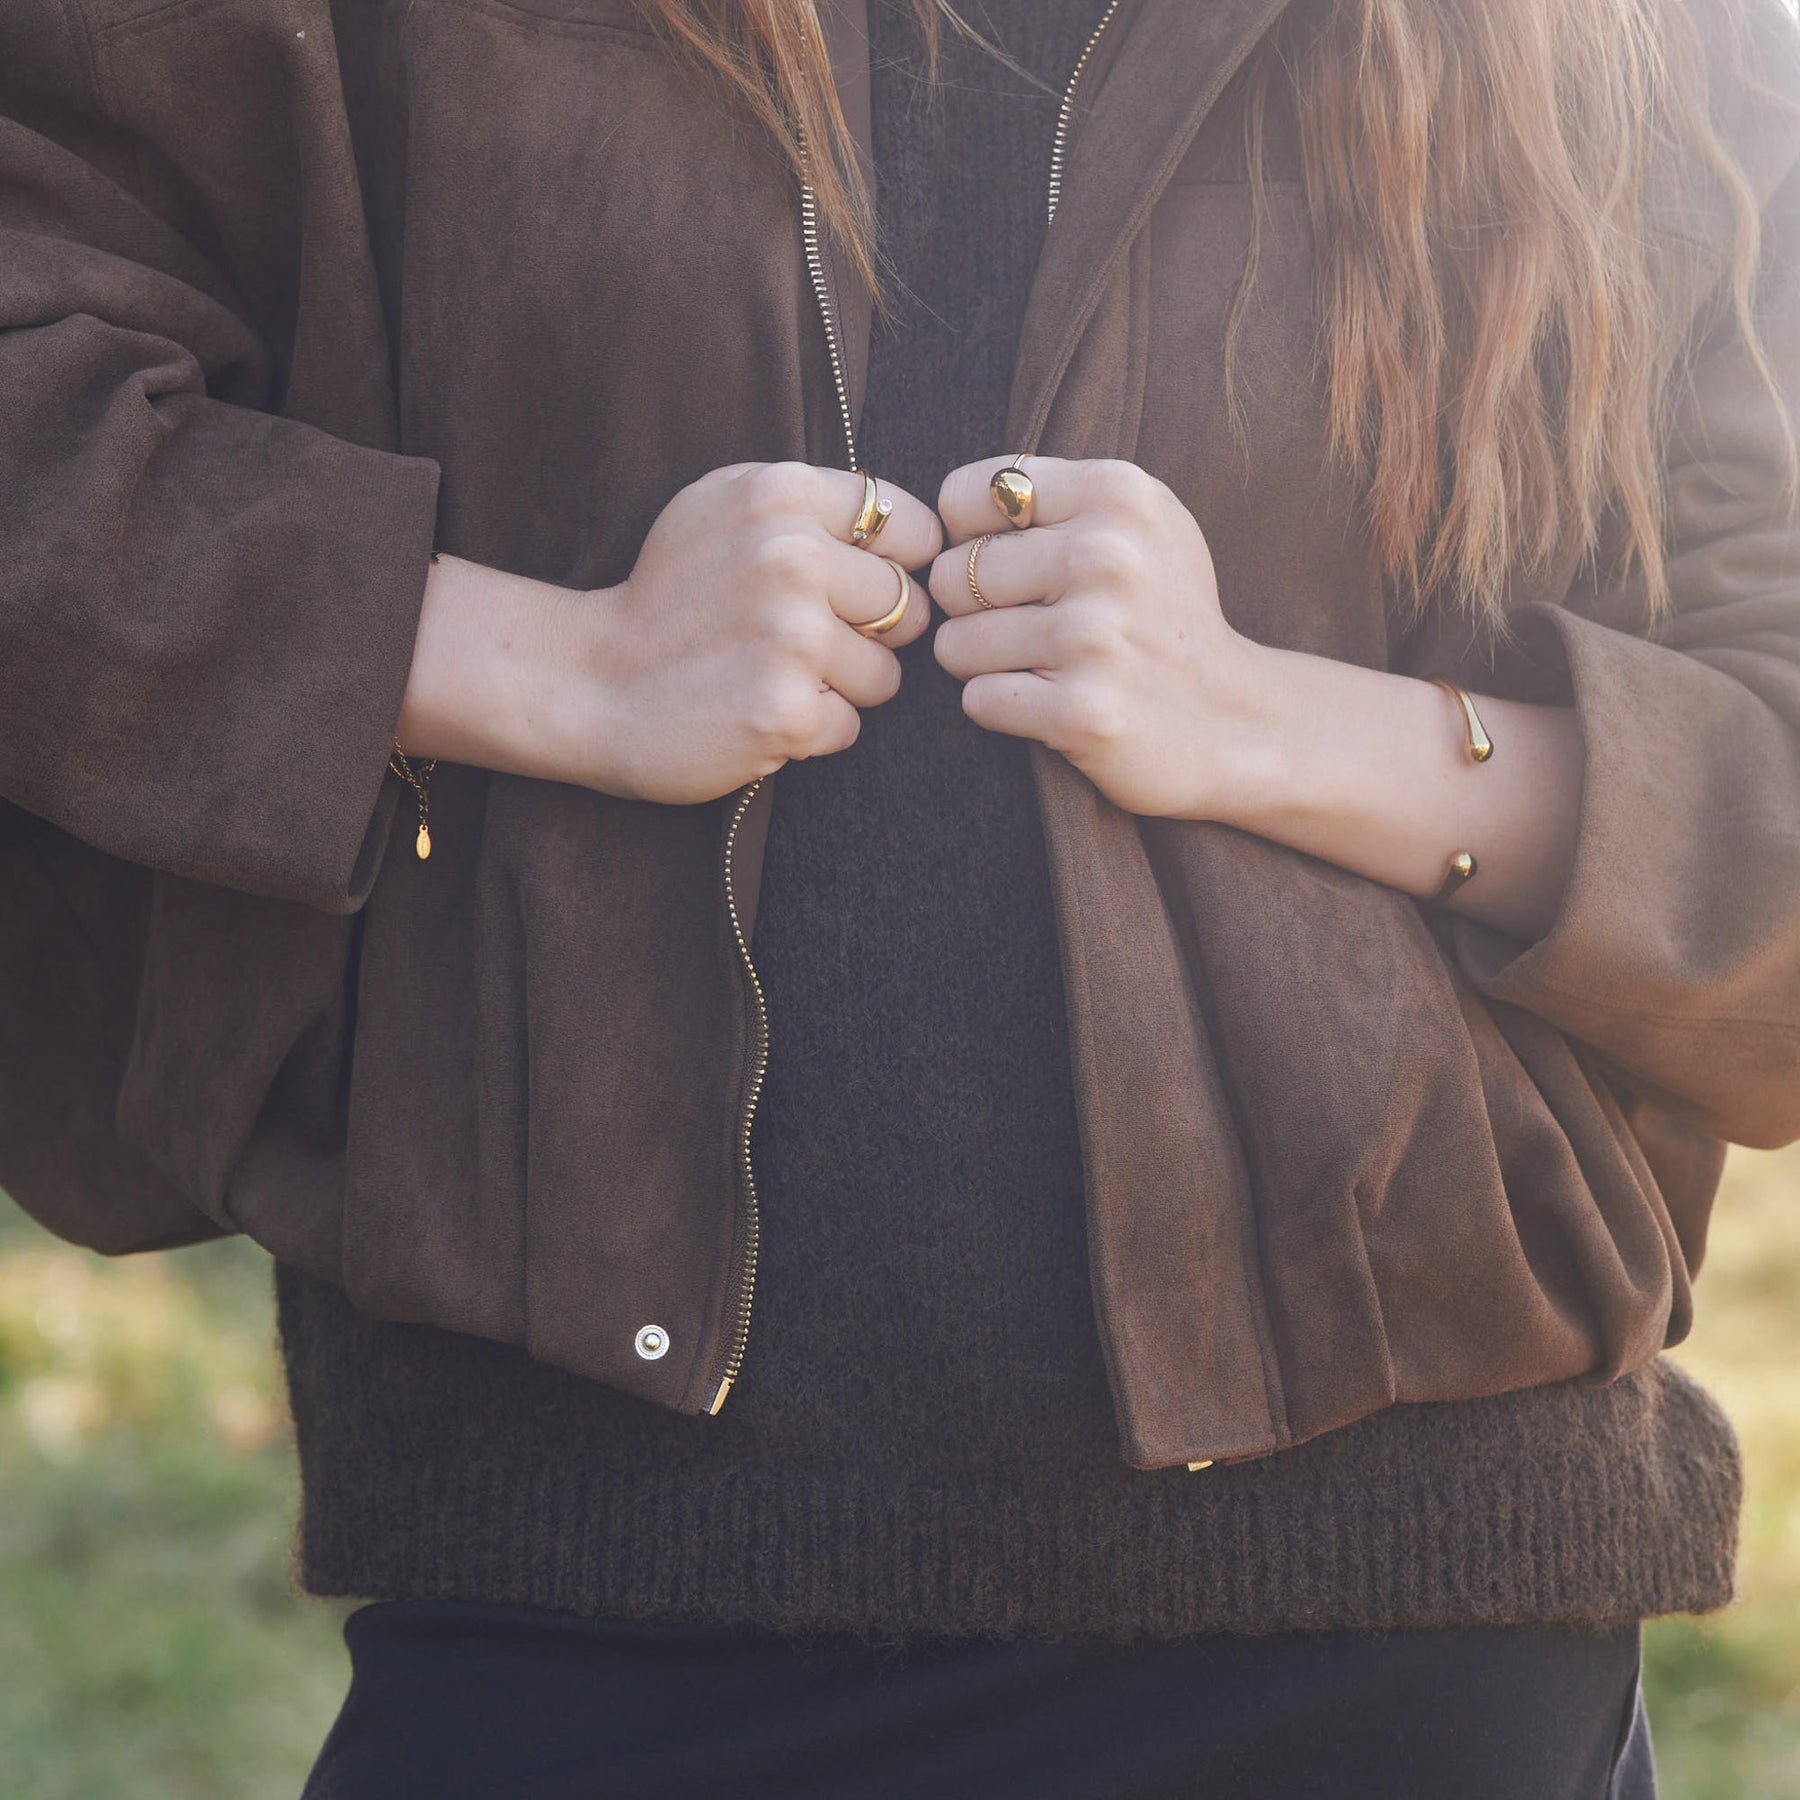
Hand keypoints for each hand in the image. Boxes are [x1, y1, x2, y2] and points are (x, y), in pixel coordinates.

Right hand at [397, 463, 942, 804]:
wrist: (588, 682)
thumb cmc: (666, 597)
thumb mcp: (725, 511)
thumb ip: (812, 506)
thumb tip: (916, 529)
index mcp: (782, 495)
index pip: (916, 530)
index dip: (895, 567)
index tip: (852, 587)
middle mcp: (791, 558)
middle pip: (909, 607)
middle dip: (871, 634)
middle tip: (800, 642)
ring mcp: (791, 639)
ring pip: (885, 675)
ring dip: (841, 688)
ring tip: (772, 676)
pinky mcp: (786, 713)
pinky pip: (850, 726)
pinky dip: (813, 730)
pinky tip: (758, 710)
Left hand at [928, 455, 1268, 819]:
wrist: (1238, 721)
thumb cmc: (1167, 617)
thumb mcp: (1141, 525)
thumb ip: (1057, 496)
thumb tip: (948, 511)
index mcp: (1117, 495)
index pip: (964, 499)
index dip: (967, 539)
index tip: (1007, 567)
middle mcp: (1106, 557)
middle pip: (950, 577)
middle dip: (970, 611)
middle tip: (1025, 629)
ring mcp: (1093, 637)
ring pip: (955, 644)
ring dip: (983, 666)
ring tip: (1042, 667)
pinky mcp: (1080, 711)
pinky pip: (979, 701)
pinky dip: (1001, 709)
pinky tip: (1051, 703)